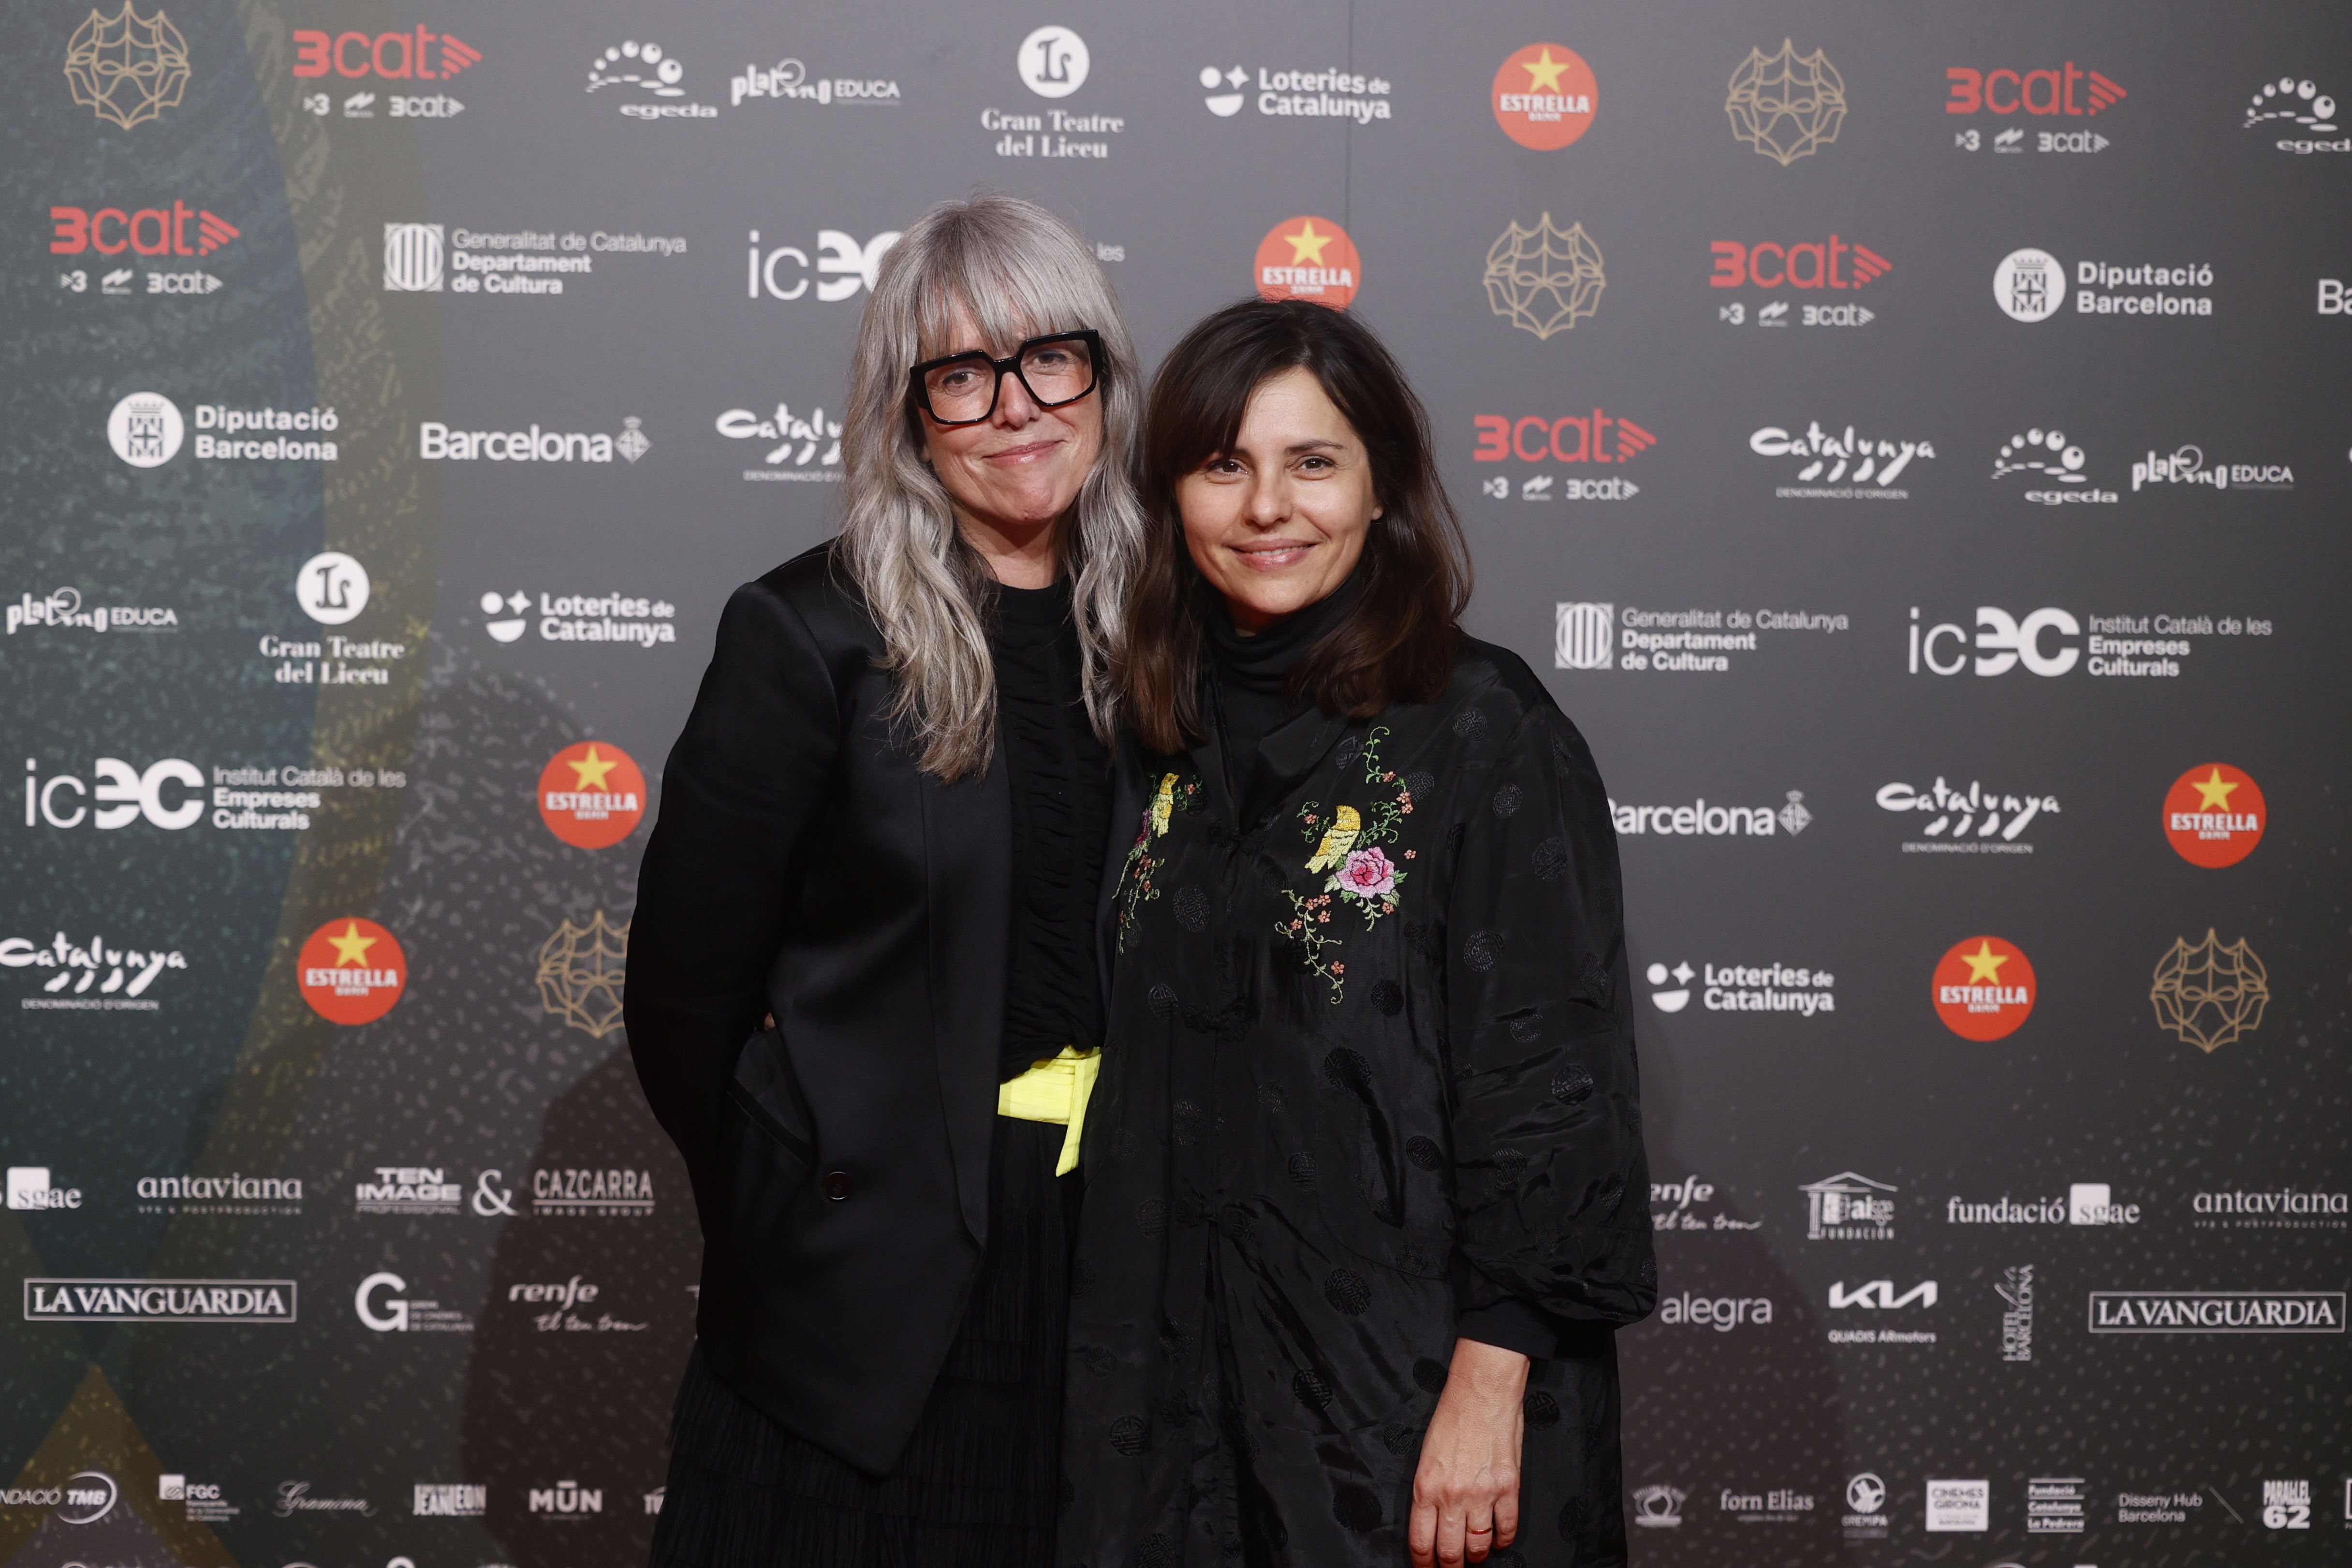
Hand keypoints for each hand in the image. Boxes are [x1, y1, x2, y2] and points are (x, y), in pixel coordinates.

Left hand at [1409, 1337, 1528, 1566]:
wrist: (1481, 1392)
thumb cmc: (1452, 1417)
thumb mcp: (1426, 1455)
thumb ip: (1429, 1491)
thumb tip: (1432, 1520)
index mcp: (1426, 1487)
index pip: (1421, 1542)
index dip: (1424, 1563)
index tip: (1427, 1567)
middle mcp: (1452, 1496)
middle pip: (1451, 1552)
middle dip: (1450, 1566)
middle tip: (1452, 1566)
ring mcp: (1482, 1494)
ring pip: (1479, 1546)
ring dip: (1477, 1555)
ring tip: (1476, 1553)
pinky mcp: (1508, 1488)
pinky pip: (1507, 1528)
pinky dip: (1504, 1539)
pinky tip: (1499, 1538)